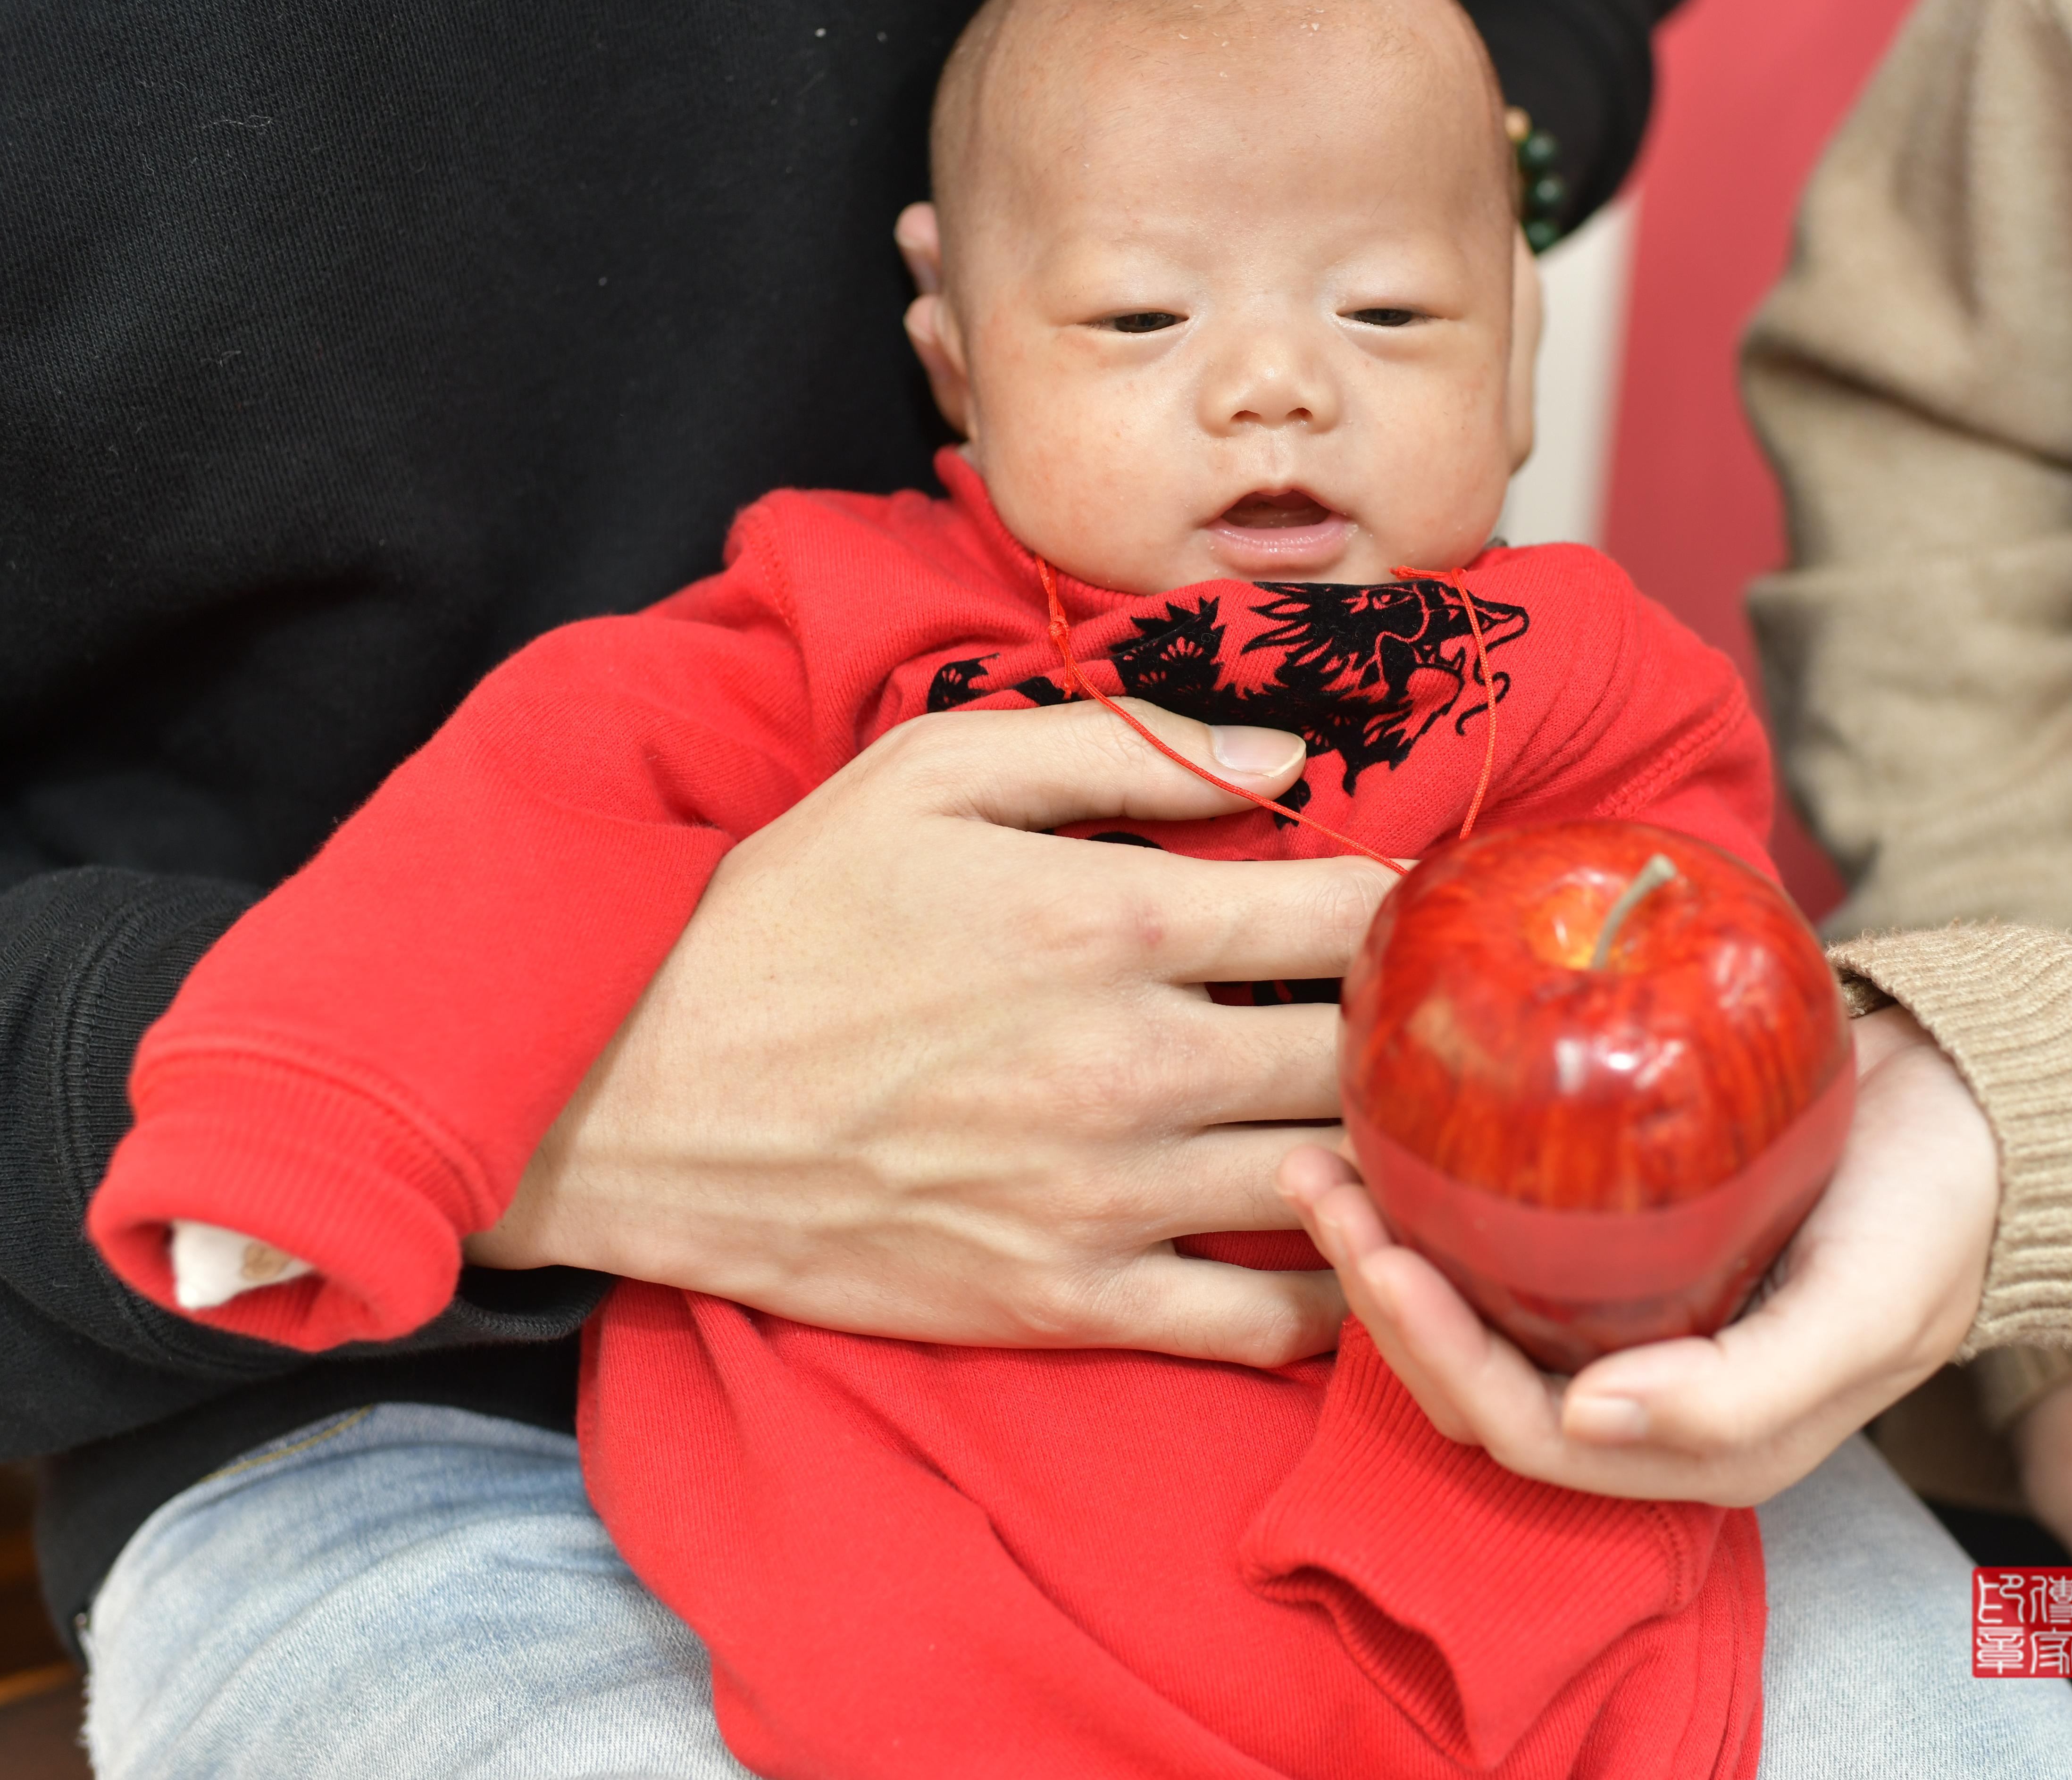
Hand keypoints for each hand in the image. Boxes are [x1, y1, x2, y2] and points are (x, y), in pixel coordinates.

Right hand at [467, 698, 1390, 1367]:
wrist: (632, 1101)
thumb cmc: (785, 919)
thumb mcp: (932, 774)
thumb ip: (1125, 747)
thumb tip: (1289, 760)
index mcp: (1116, 922)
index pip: (1355, 911)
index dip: (1417, 902)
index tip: (1425, 903)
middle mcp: (1135, 1066)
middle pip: (1370, 1051)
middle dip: (1423, 1026)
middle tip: (1439, 1014)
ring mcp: (1107, 1200)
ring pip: (1340, 1184)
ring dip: (1395, 1150)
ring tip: (1413, 1117)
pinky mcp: (1069, 1303)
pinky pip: (1264, 1324)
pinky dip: (1337, 1292)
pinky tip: (1353, 1242)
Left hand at [1280, 1006, 1996, 1505]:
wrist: (1983, 1111)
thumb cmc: (1937, 1212)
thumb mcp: (1867, 1310)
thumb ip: (1743, 1390)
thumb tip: (1586, 1427)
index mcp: (1697, 1439)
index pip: (1519, 1428)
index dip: (1435, 1352)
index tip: (1381, 1250)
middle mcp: (1642, 1395)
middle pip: (1470, 1379)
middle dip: (1380, 1297)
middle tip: (1317, 1185)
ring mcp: (1625, 1318)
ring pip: (1469, 1315)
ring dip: (1384, 1252)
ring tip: (1322, 1161)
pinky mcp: (1618, 1244)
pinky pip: (1497, 1247)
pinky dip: (1432, 1204)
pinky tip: (1387, 1136)